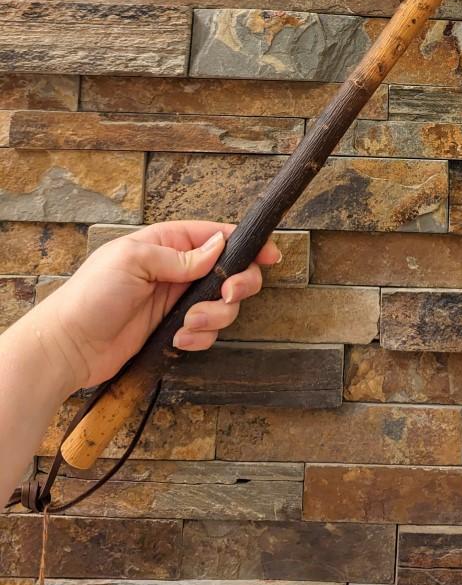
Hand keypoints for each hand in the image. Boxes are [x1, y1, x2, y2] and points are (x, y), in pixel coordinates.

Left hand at [30, 220, 280, 393]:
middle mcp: (176, 271)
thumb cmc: (91, 296)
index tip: (269, 255)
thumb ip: (180, 255)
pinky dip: (200, 337)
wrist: (68, 347)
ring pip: (222, 305)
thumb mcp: (133, 261)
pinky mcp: (174, 329)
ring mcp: (176, 301)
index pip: (217, 236)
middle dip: (236, 285)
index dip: (247, 244)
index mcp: (166, 244)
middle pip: (230, 272)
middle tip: (227, 295)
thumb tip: (217, 246)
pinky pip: (206, 331)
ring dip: (213, 317)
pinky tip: (178, 339)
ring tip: (186, 324)